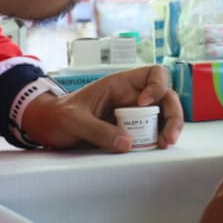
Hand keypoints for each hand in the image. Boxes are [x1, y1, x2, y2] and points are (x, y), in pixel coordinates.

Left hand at [21, 65, 182, 150]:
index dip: (157, 86)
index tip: (144, 104)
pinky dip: (159, 139)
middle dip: (173, 115)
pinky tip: (156, 148)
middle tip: (167, 138)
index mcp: (120, 84)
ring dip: (169, 129)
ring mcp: (133, 114)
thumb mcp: (74, 120)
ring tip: (164, 145)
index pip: (153, 74)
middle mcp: (132, 97)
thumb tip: (127, 143)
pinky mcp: (131, 131)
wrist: (49, 127)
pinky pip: (152, 132)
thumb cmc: (59, 115)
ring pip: (163, 116)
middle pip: (166, 98)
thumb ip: (98, 131)